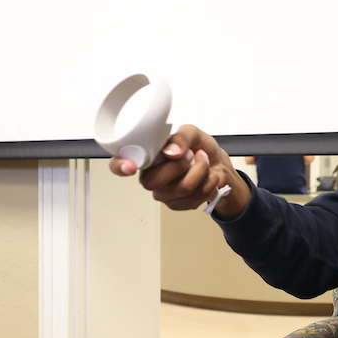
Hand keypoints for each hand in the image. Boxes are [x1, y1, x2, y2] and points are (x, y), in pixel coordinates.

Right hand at [109, 125, 251, 218]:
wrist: (218, 164)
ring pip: (182, 188)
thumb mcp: (192, 133)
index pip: (120, 164)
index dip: (120, 166)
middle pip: (153, 181)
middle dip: (180, 165)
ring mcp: (163, 193)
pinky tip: (207, 176)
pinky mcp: (179, 204)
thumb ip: (180, 137)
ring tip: (203, 162)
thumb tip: (171, 151)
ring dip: (202, 170)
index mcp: (147, 157)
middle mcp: (150, 177)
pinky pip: (196, 197)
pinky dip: (210, 182)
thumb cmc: (199, 148)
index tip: (130, 166)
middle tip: (190, 155)